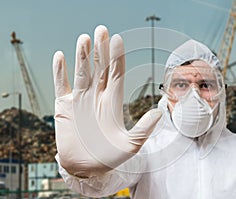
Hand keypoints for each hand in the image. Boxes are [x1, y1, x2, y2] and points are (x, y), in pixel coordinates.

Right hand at [52, 25, 161, 177]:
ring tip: (84, 39)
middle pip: (100, 67)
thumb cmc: (110, 157)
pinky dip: (60, 72)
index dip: (116, 56)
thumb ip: (144, 128)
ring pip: (82, 72)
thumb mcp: (131, 145)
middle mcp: (97, 96)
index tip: (117, 39)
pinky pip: (61, 85)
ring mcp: (80, 99)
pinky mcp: (64, 106)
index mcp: (113, 101)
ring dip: (82, 56)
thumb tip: (159, 112)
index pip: (116, 73)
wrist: (86, 168)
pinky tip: (61, 57)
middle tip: (101, 30)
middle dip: (100, 50)